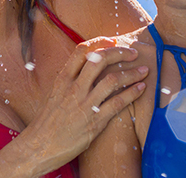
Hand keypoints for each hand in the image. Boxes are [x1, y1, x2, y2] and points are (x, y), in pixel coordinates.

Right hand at [16, 38, 147, 175]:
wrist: (41, 145)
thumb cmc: (49, 120)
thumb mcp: (55, 93)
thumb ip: (70, 79)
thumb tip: (87, 67)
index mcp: (63, 78)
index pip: (82, 51)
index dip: (100, 42)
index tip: (113, 41)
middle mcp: (74, 88)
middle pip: (100, 60)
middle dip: (120, 53)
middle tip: (134, 53)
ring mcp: (84, 104)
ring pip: (113, 80)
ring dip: (132, 73)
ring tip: (144, 71)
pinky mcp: (95, 121)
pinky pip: (117, 103)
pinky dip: (132, 93)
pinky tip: (141, 88)